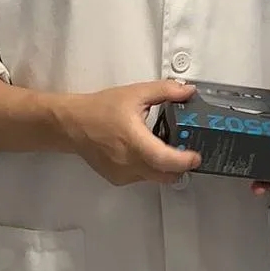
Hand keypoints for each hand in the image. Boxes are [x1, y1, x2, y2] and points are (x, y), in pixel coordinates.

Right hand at [57, 80, 200, 186]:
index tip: (196, 156)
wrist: (73, 124)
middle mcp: (128, 162)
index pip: (164, 160)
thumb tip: (189, 91)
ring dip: (165, 168)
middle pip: (164, 176)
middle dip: (181, 167)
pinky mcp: (116, 179)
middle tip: (189, 152)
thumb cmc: (101, 109)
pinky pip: (142, 178)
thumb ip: (165, 91)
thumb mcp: (136, 93)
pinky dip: (151, 169)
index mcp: (134, 141)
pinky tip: (149, 152)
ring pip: (154, 179)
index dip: (184, 161)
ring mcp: (122, 174)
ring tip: (168, 148)